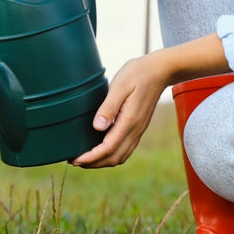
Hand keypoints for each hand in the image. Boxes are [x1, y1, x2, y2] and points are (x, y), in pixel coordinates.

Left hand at [71, 34, 230, 167]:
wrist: (160, 70)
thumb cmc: (137, 74)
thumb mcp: (120, 86)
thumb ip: (108, 107)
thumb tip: (97, 127)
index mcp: (130, 121)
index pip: (108, 148)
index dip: (91, 157)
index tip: (75, 159)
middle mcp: (135, 129)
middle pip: (114, 158)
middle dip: (94, 163)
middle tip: (74, 161)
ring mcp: (138, 130)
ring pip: (120, 156)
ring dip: (102, 161)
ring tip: (84, 158)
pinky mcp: (138, 127)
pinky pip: (125, 149)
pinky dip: (110, 155)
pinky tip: (99, 150)